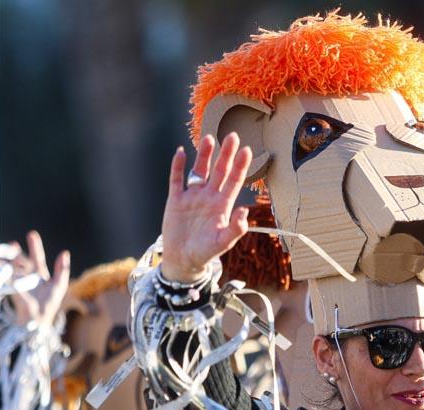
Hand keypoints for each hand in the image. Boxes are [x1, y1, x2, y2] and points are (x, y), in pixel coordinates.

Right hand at [0, 231, 69, 328]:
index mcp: (39, 273)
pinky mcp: (9, 284)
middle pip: (18, 259)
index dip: (35, 246)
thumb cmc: (50, 302)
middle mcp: (26, 274)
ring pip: (6, 263)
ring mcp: (16, 278)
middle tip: (11, 243)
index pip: (37, 257)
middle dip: (12, 250)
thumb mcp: (59, 285)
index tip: (31, 234)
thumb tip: (65, 253)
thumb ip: (62, 270)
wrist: (37, 317)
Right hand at [160, 133, 252, 281]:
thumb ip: (235, 229)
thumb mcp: (222, 242)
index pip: (234, 181)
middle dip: (226, 154)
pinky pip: (177, 179)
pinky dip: (178, 166)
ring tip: (208, 138)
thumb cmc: (205, 253)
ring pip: (199, 170)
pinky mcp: (176, 199)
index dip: (240, 166)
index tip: (247, 150)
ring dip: (204, 156)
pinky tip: (181, 153)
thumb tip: (244, 212)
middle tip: (232, 135)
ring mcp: (192, 196)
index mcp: (222, 205)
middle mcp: (209, 197)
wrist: (183, 260)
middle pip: (219, 171)